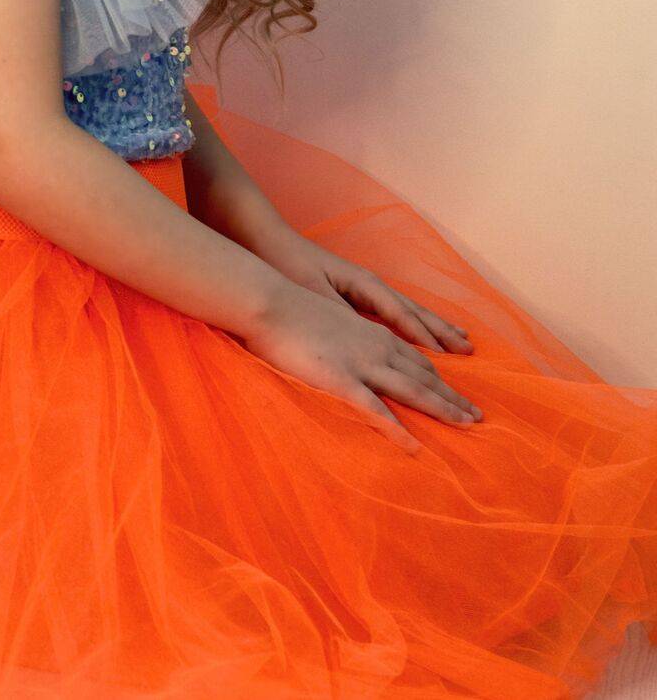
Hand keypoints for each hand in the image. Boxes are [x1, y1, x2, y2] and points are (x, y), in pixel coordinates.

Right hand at [240, 281, 481, 454]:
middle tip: (479, 416)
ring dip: (442, 408)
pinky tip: (415, 447)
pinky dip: (398, 429)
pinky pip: (375, 410)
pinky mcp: (342, 379)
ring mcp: (361, 363)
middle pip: (424, 375)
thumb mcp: (329, 321)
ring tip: (467, 425)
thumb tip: (351, 354)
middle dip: (452, 396)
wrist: (269, 301)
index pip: (415, 358)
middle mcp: (376, 347)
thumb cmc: (291, 308)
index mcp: (372, 333)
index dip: (439, 377)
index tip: (458, 393)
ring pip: (412, 389)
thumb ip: (346, 339)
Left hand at [249, 226, 473, 356]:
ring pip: (408, 310)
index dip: (424, 337)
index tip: (447, 358)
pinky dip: (413, 324)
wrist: (267, 241)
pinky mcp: (355, 292)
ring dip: (434, 327)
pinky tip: (421, 332)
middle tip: (470, 350)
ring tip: (460, 340)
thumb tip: (371, 341)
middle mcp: (371, 284)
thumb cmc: (289, 267)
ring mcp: (365, 287)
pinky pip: (394, 312)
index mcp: (364, 285)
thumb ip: (343, 318)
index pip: (402, 315)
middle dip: (442, 332)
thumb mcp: (314, 296)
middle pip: (415, 311)